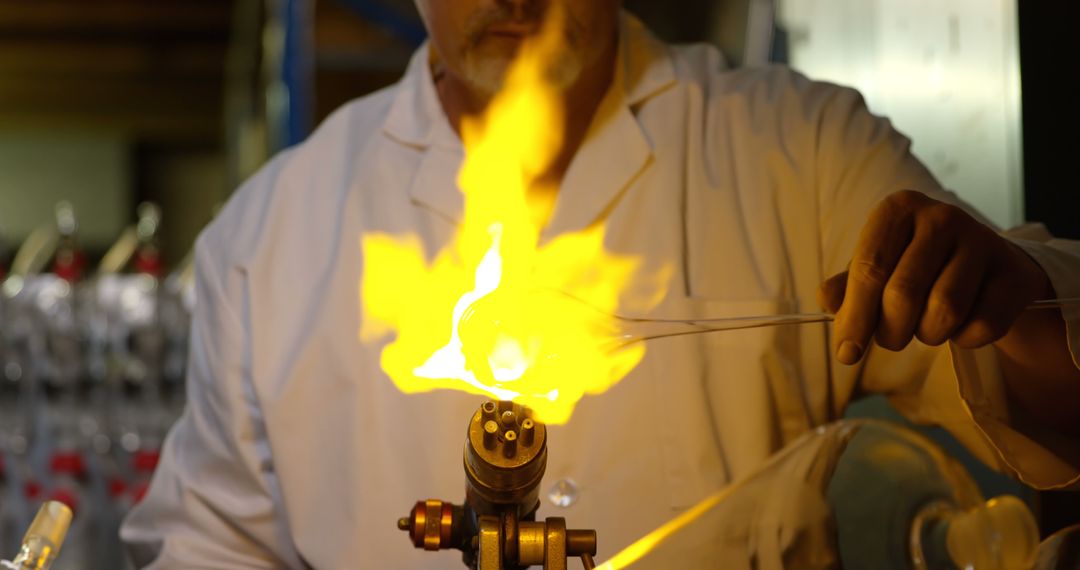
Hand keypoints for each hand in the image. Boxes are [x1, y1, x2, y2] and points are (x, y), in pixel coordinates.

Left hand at [819, 190, 1053, 363]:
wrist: (986, 267)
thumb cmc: (916, 266)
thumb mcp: (877, 268)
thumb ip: (847, 287)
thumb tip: (827, 301)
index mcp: (898, 209)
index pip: (869, 269)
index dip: (854, 317)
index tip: (846, 353)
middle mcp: (941, 217)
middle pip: (903, 294)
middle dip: (890, 331)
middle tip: (891, 339)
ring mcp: (982, 240)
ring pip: (944, 311)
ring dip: (928, 335)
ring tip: (926, 327)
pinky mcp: (1014, 272)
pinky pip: (983, 325)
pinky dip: (965, 339)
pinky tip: (961, 325)